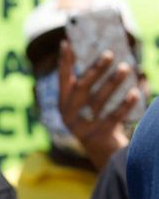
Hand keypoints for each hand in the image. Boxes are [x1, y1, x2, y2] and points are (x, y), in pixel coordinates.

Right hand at [58, 40, 139, 169]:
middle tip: (110, 53)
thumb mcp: (91, 105)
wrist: (105, 156)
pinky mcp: (98, 136)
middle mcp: (69, 115)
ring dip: (113, 82)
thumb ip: (94, 88)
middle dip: (96, 69)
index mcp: (64, 104)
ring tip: (126, 67)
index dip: (64, 61)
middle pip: (82, 88)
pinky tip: (135, 91)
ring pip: (99, 100)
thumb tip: (111, 62)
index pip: (63, 78)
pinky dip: (125, 103)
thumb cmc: (100, 122)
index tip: (67, 42)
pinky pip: (114, 116)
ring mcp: (82, 126)